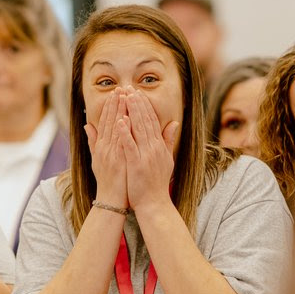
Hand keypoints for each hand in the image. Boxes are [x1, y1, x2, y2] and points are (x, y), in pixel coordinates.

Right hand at [85, 89, 128, 207]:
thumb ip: (93, 141)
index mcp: (101, 146)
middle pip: (110, 121)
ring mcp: (111, 154)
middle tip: (120, 88)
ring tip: (124, 97)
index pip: (105, 122)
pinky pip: (120, 142)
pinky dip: (122, 130)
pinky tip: (126, 118)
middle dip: (115, 104)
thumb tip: (87, 125)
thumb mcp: (97, 159)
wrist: (110, 200)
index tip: (115, 93)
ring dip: (119, 112)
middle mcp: (104, 147)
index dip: (110, 107)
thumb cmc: (107, 180)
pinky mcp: (117, 161)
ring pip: (114, 128)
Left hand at [120, 90, 178, 212]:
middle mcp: (154, 148)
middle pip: (145, 121)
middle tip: (129, 88)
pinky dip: (125, 133)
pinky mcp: (137, 164)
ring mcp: (146, 155)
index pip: (152, 121)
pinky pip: (130, 145)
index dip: (145, 106)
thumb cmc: (157, 183)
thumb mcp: (166, 159)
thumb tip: (174, 123)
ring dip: (132, 112)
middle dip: (137, 104)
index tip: (137, 93)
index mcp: (159, 146)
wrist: (155, 204)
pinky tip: (120, 121)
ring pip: (139, 129)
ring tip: (125, 97)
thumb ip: (168, 140)